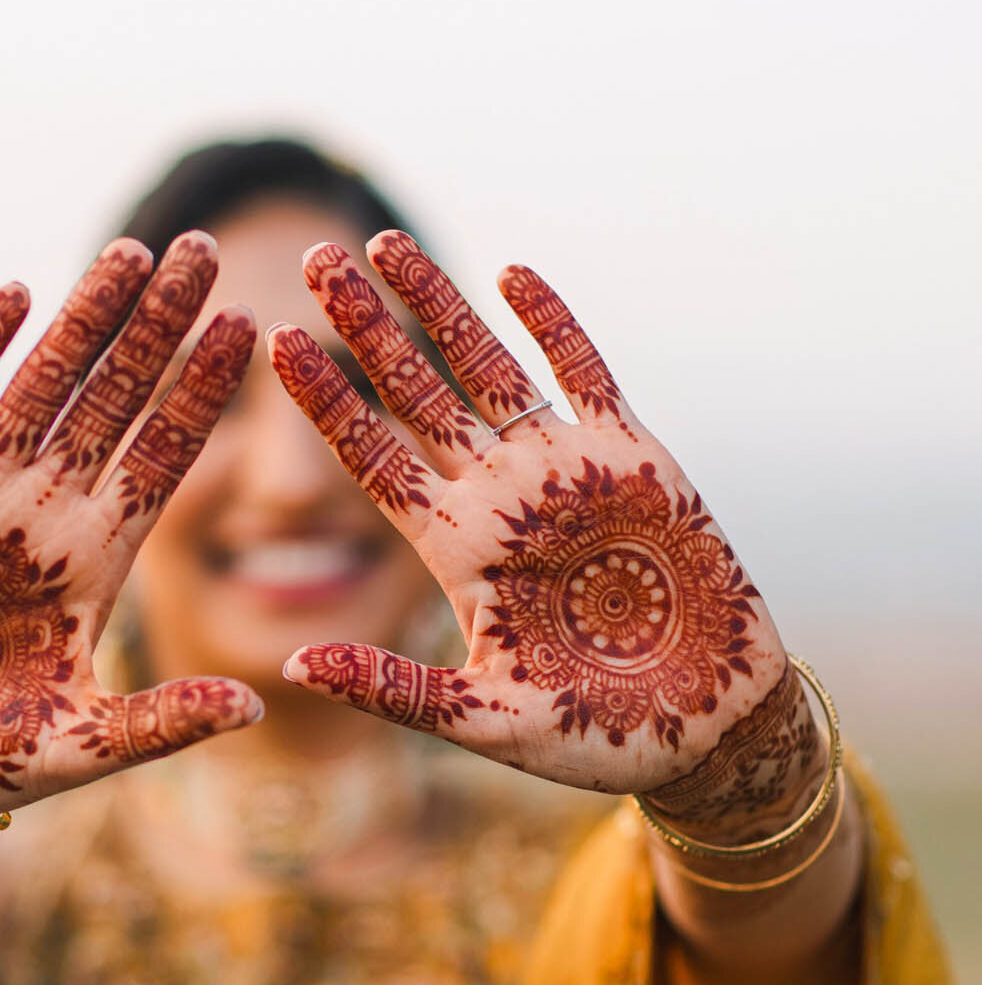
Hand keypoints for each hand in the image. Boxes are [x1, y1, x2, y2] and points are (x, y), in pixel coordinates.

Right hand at [0, 234, 260, 815]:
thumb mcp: (83, 747)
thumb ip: (163, 723)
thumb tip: (255, 709)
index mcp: (96, 562)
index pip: (166, 456)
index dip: (204, 392)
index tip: (252, 324)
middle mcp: (45, 514)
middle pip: (116, 400)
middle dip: (160, 327)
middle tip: (207, 249)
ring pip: (42, 386)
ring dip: (85, 320)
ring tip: (133, 254)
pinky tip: (16, 295)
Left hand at [268, 233, 798, 797]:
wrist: (708, 726)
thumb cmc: (596, 738)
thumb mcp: (485, 721)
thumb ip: (395, 691)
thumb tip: (294, 668)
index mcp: (457, 552)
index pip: (374, 460)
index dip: (327, 402)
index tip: (275, 343)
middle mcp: (501, 498)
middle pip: (417, 395)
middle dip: (367, 328)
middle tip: (314, 258)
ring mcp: (565, 471)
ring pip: (489, 367)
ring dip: (440, 305)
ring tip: (386, 246)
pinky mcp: (635, 459)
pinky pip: (588, 374)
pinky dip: (553, 323)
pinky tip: (511, 273)